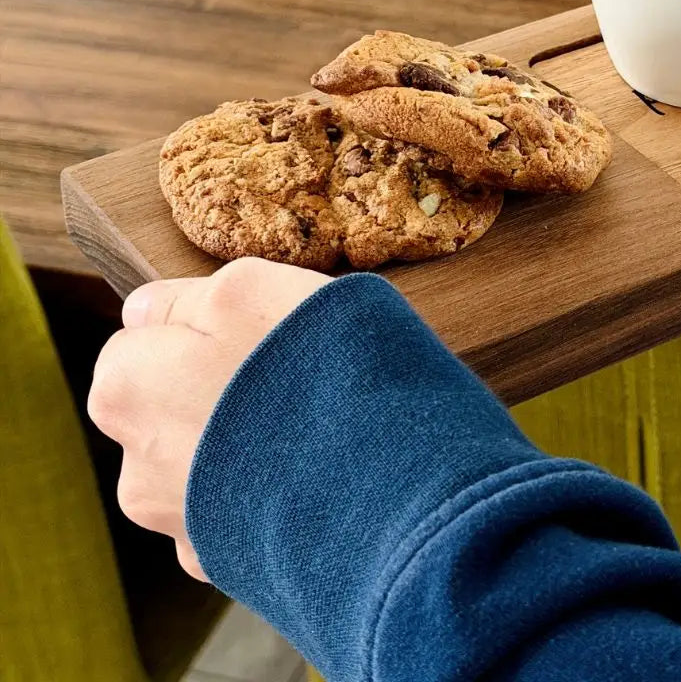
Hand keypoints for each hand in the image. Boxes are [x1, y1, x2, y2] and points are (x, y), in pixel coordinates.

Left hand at [88, 258, 331, 579]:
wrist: (384, 480)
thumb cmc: (315, 367)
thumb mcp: (248, 288)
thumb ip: (183, 298)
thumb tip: (146, 312)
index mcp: (124, 391)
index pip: (138, 343)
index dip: (197, 329)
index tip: (249, 332)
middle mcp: (134, 469)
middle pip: (167, 409)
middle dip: (212, 391)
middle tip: (284, 376)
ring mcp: (180, 526)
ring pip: (202, 464)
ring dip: (240, 445)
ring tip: (307, 427)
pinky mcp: (227, 564)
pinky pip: (238, 512)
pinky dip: (265, 494)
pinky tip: (309, 476)